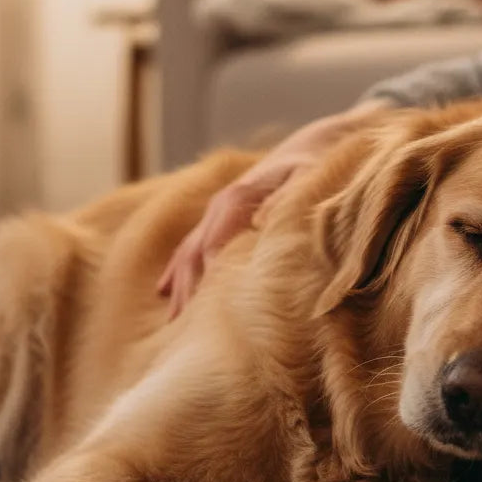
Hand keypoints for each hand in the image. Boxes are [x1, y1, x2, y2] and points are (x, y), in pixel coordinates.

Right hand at [157, 100, 389, 318]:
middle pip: (196, 257)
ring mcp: (217, 213)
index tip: (206, 318)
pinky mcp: (220, 219)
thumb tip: (261, 220)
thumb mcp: (309, 178)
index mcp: (237, 200)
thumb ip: (287, 200)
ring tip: (172, 325)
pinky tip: (164, 294)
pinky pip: (190, 247)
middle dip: (189, 294)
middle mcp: (220, 207)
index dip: (208, 283)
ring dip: (181, 288)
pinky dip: (177, 272)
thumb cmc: (317, 167)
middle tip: (187, 336)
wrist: (314, 145)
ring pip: (189, 254)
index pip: (213, 249)